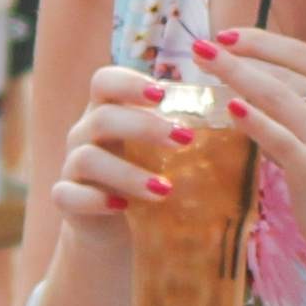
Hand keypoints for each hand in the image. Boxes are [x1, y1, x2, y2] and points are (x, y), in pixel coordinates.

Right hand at [43, 61, 191, 242]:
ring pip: (87, 158)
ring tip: (164, 189)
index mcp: (107, 110)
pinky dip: (95, 200)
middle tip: (183, 140)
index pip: (104, 80)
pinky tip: (123, 207)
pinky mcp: (66, 199)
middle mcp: (85, 133)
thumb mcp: (159, 150)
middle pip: (102, 117)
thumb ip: (181, 128)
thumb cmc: (145, 175)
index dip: (130, 82)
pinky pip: (68, 195)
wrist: (113, 226)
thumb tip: (239, 108)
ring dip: (128, 172)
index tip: (163, 93)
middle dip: (143, 126)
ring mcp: (72, 166)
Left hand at [188, 25, 305, 254]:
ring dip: (237, 77)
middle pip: (287, 74)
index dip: (263, 40)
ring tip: (206, 64)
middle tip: (202, 48)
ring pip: (278, 98)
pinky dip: (252, 120)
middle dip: (240, 58)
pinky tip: (229, 106)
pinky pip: (277, 138)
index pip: (305, 54)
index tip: (226, 34)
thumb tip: (248, 66)